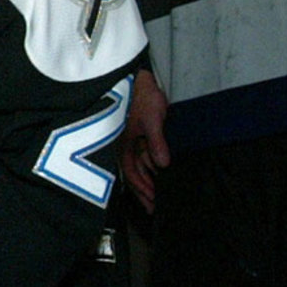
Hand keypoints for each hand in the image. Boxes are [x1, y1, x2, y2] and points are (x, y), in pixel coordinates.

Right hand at [118, 69, 169, 213]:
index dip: (144, 191)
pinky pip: (142, 156)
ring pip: (139, 167)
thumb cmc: (140, 96)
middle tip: (155, 208)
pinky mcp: (137, 134)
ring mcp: (131, 141)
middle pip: (135, 175)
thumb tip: (162, 165)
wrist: (135, 77)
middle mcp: (125, 146)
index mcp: (124, 145)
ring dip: (148, 180)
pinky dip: (149, 167)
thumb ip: (156, 142)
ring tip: (158, 195)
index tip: (154, 205)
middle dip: (144, 192)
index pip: (134, 175)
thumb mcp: (151, 118)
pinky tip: (157, 172)